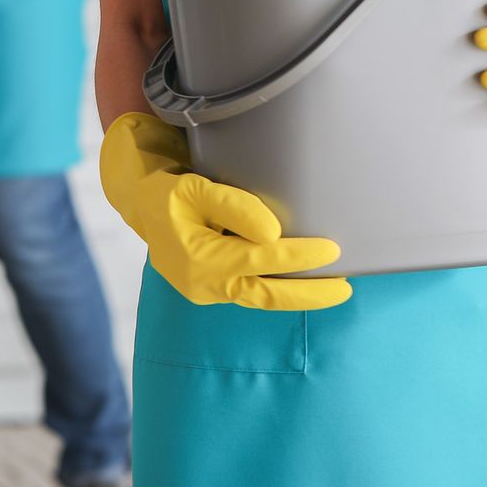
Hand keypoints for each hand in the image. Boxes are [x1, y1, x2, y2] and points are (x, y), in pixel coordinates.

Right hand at [99, 113, 351, 309]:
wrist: (141, 206)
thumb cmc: (166, 192)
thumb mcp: (193, 187)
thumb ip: (232, 207)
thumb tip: (273, 234)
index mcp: (198, 257)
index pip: (260, 259)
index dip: (298, 256)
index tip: (331, 250)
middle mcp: (203, 282)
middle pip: (266, 295)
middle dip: (308, 295)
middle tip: (345, 289)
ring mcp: (207, 291)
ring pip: (260, 299)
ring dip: (297, 297)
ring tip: (334, 290)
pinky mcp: (211, 289)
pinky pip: (250, 293)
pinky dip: (278, 289)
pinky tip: (301, 282)